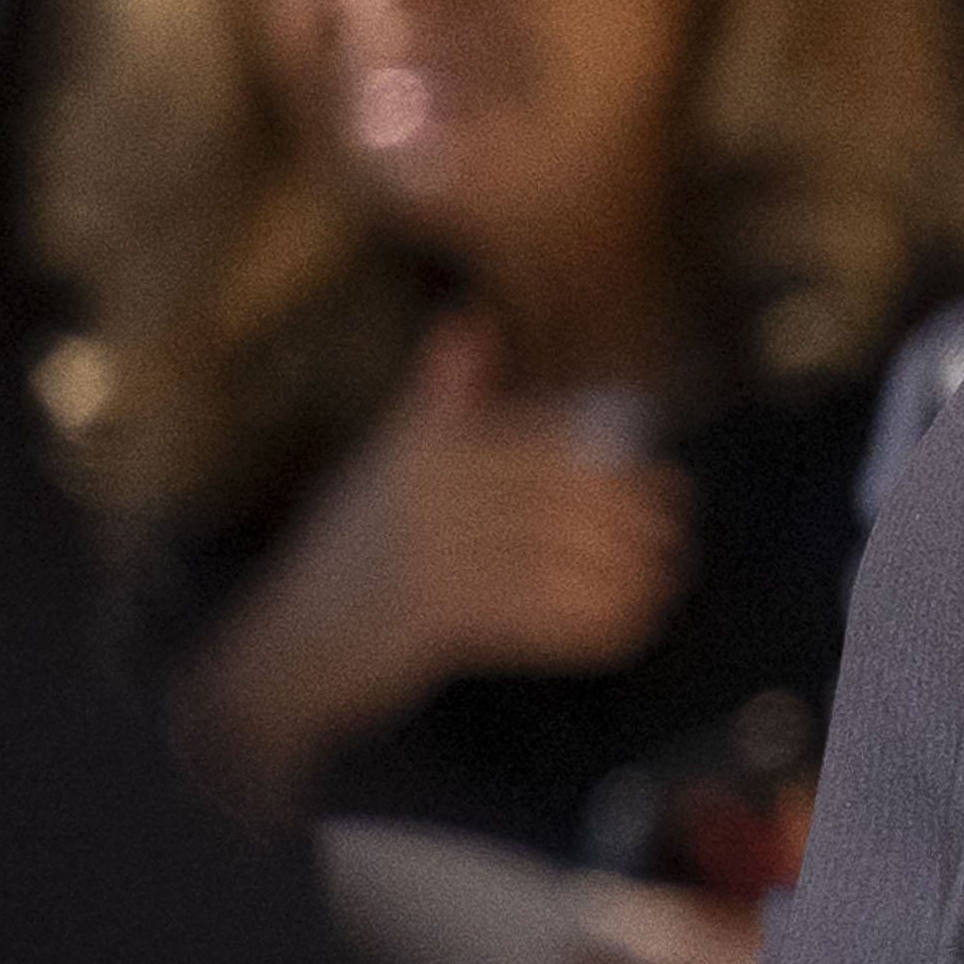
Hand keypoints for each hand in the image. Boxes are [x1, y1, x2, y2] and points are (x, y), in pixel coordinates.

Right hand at [183, 318, 687, 806]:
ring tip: (656, 590)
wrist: (289, 642)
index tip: (671, 488)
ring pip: (556, 563)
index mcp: (425, 449)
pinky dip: (588, 627)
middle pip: (562, 504)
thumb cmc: (354, 550)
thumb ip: (443, 399)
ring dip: (620, 581)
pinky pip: (535, 620)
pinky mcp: (428, 620)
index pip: (547, 447)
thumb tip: (474, 321)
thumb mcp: (388, 461)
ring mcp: (424, 557)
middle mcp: (424, 494)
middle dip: (629, 526)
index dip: (618, 469)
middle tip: (674, 548)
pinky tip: (623, 628)